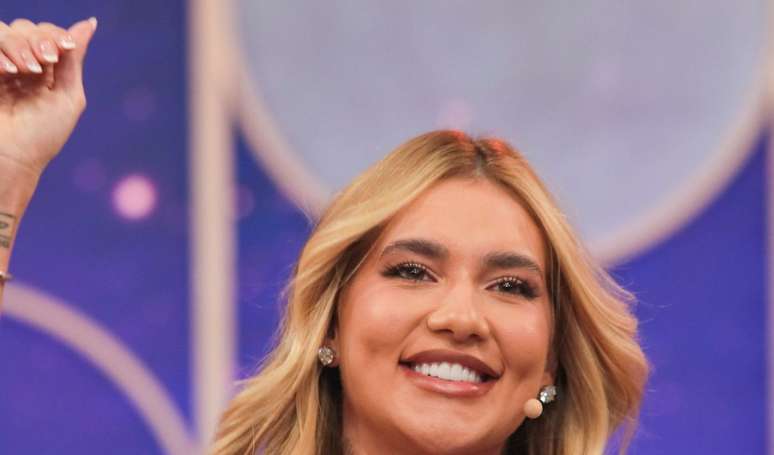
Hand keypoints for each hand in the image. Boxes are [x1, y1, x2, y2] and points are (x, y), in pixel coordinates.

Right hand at [0, 17, 96, 177]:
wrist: (10, 158)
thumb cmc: (42, 135)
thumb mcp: (67, 97)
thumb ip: (73, 60)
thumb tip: (89, 22)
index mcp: (45, 70)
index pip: (49, 33)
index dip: (55, 36)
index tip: (60, 52)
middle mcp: (20, 63)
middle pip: (26, 27)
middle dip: (38, 40)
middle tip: (41, 65)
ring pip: (4, 30)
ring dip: (18, 46)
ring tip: (23, 72)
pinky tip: (7, 72)